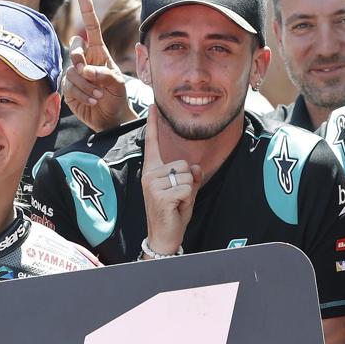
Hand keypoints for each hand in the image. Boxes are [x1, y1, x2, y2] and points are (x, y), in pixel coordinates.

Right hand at [62, 0, 135, 131]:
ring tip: (99, 95)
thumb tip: (84, 70)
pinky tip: (92, 100)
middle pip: (75, 47)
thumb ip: (103, 73)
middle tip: (89, 73)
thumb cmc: (117, 97)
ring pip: (71, 71)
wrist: (111, 118)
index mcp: (99, 53)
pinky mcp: (68, 89)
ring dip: (86, 85)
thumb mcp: (117, 83)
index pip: (92, 28)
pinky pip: (69, 86)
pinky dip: (82, 94)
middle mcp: (85, 60)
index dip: (87, 11)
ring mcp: (75, 74)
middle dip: (80, 58)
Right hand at [139, 107, 199, 256]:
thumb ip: (190, 176)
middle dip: (189, 182)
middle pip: (183, 164)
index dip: (153, 125)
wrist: (164, 237)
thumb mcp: (185, 191)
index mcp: (152, 171)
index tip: (153, 106)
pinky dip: (188, 199)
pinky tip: (177, 208)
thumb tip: (195, 167)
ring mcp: (152, 184)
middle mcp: (149, 175)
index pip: (152, 144)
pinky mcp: (160, 195)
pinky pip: (187, 188)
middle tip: (178, 198)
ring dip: (189, 192)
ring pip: (186, 176)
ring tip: (177, 203)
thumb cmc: (173, 213)